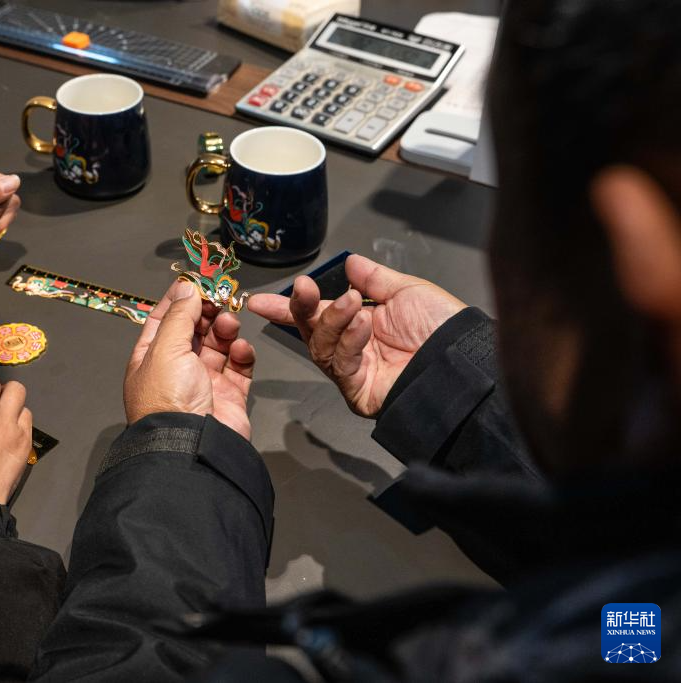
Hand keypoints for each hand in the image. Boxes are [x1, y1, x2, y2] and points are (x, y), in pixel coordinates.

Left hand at [124, 281, 255, 438]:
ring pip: (218, 345)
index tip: (196, 281)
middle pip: (194, 330)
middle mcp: (175, 370)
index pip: (163, 320)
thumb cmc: (168, 402)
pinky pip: (239, 366)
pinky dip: (242, 353)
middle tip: (219, 298)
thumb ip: (178, 316)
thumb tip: (186, 288)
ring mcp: (203, 383)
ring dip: (225, 329)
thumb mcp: (166, 348)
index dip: (179, 299)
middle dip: (207, 312)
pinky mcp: (229, 395)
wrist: (193, 446)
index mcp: (151, 359)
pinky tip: (240, 348)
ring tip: (229, 324)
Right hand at [247, 255, 465, 416]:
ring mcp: (354, 371)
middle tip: (304, 289)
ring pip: (321, 346)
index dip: (287, 308)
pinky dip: (349, 340)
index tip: (259, 300)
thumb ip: (373, 278)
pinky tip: (364, 324)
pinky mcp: (358, 391)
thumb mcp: (406, 290)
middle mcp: (352, 348)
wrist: (465, 358)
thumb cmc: (444, 329)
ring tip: (355, 303)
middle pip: (310, 331)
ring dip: (333, 320)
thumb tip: (349, 262)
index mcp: (360, 323)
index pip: (316, 314)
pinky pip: (340, 363)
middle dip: (302, 308)